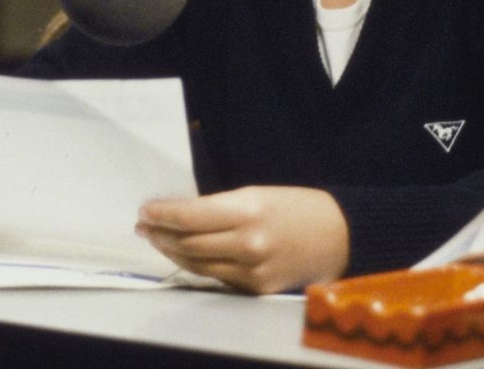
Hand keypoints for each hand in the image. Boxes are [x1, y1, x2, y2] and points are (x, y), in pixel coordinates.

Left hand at [135, 185, 348, 294]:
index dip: (164, 214)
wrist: (340, 236)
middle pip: (190, 243)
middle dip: (161, 234)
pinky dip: (197, 266)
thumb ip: (222, 207)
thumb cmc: (297, 207)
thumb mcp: (258, 195)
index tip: (146, 210)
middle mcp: (248, 243)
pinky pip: (218, 279)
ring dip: (173, 252)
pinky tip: (185, 256)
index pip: (192, 216)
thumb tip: (184, 215)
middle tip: (144, 225)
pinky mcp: (257, 290)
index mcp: (248, 210)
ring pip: (199, 265)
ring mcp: (252, 271)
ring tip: (156, 240)